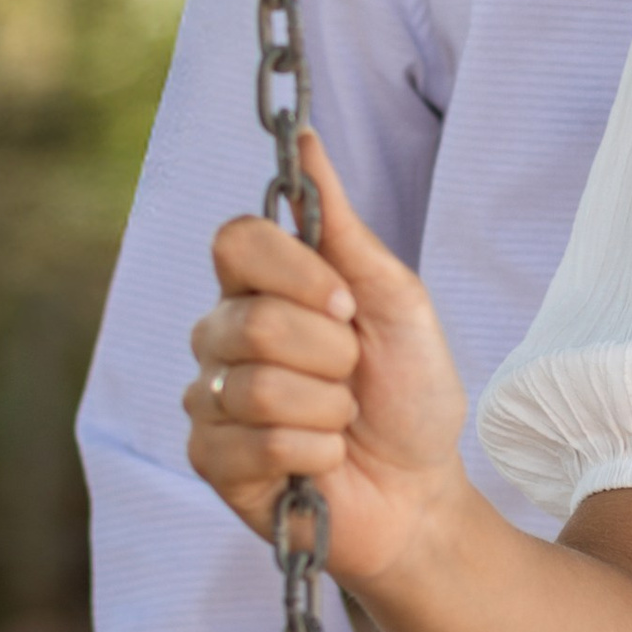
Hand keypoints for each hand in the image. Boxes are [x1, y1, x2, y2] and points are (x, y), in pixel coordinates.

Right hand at [187, 134, 468, 590]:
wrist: (420, 491)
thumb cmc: (410, 394)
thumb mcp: (396, 303)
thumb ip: (344, 228)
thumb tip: (306, 141)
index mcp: (263, 286)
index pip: (234, 240)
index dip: (292, 271)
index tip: (346, 303)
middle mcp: (223, 335)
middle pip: (250, 320)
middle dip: (331, 354)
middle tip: (354, 376)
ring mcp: (211, 398)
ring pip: (255, 386)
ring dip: (328, 409)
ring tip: (343, 420)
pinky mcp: (211, 459)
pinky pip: (252, 442)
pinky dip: (313, 451)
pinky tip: (323, 459)